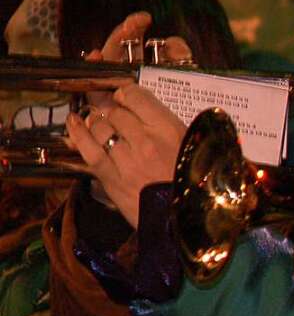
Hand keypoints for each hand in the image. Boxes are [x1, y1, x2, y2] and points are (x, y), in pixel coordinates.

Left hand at [65, 12, 189, 226]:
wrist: (185, 222)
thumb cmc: (196, 184)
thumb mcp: (196, 149)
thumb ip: (176, 128)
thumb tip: (158, 111)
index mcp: (170, 130)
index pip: (137, 97)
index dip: (127, 93)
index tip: (126, 96)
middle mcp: (146, 140)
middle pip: (116, 111)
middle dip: (112, 109)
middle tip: (114, 112)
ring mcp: (125, 159)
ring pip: (100, 126)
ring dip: (97, 121)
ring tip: (99, 122)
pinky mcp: (110, 177)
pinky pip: (87, 148)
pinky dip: (78, 133)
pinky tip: (74, 123)